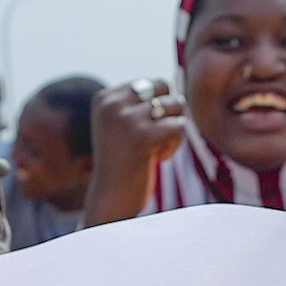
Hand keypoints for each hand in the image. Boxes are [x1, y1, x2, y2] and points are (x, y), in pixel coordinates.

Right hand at [84, 76, 188, 224]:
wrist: (111, 202)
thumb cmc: (123, 166)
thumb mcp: (123, 127)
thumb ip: (139, 104)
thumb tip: (171, 84)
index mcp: (105, 98)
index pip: (149, 83)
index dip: (156, 108)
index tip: (143, 133)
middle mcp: (112, 104)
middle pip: (163, 87)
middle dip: (168, 111)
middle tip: (156, 138)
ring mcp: (126, 119)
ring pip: (175, 104)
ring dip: (174, 128)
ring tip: (158, 149)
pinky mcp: (141, 136)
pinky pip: (180, 125)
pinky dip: (176, 143)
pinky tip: (160, 159)